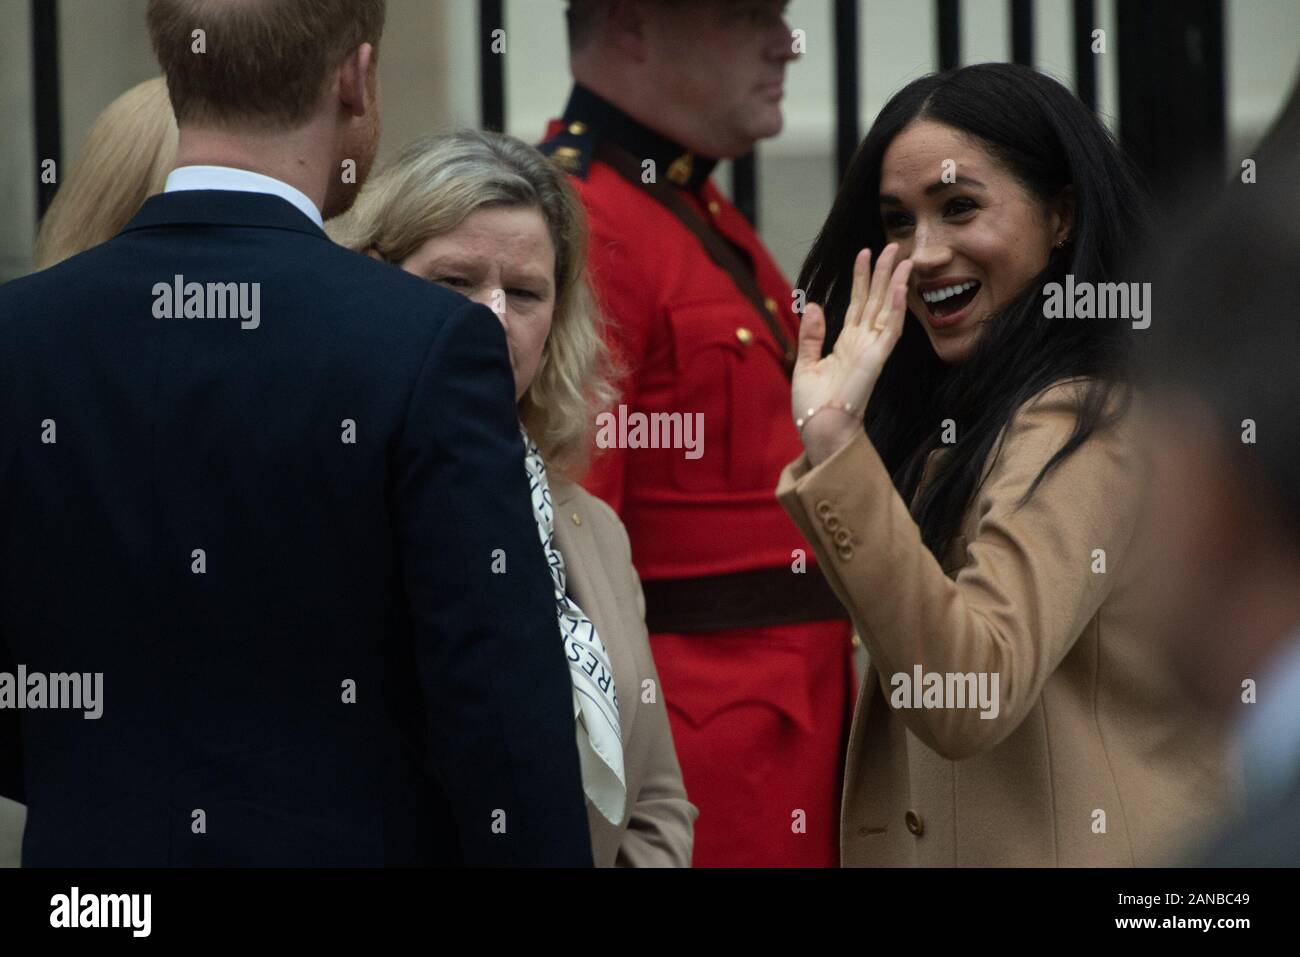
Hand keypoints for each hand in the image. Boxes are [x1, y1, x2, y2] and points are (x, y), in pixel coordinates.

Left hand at [792, 244, 912, 465]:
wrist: (818, 426)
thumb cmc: (812, 404)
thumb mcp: (805, 363)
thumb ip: (811, 335)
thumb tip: (814, 305)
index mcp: (846, 344)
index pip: (857, 304)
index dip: (862, 279)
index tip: (864, 255)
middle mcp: (862, 343)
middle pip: (876, 300)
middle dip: (883, 272)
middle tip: (892, 246)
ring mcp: (872, 350)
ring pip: (887, 308)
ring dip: (895, 283)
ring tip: (902, 257)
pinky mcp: (877, 359)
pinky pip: (891, 329)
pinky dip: (897, 307)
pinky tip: (899, 286)